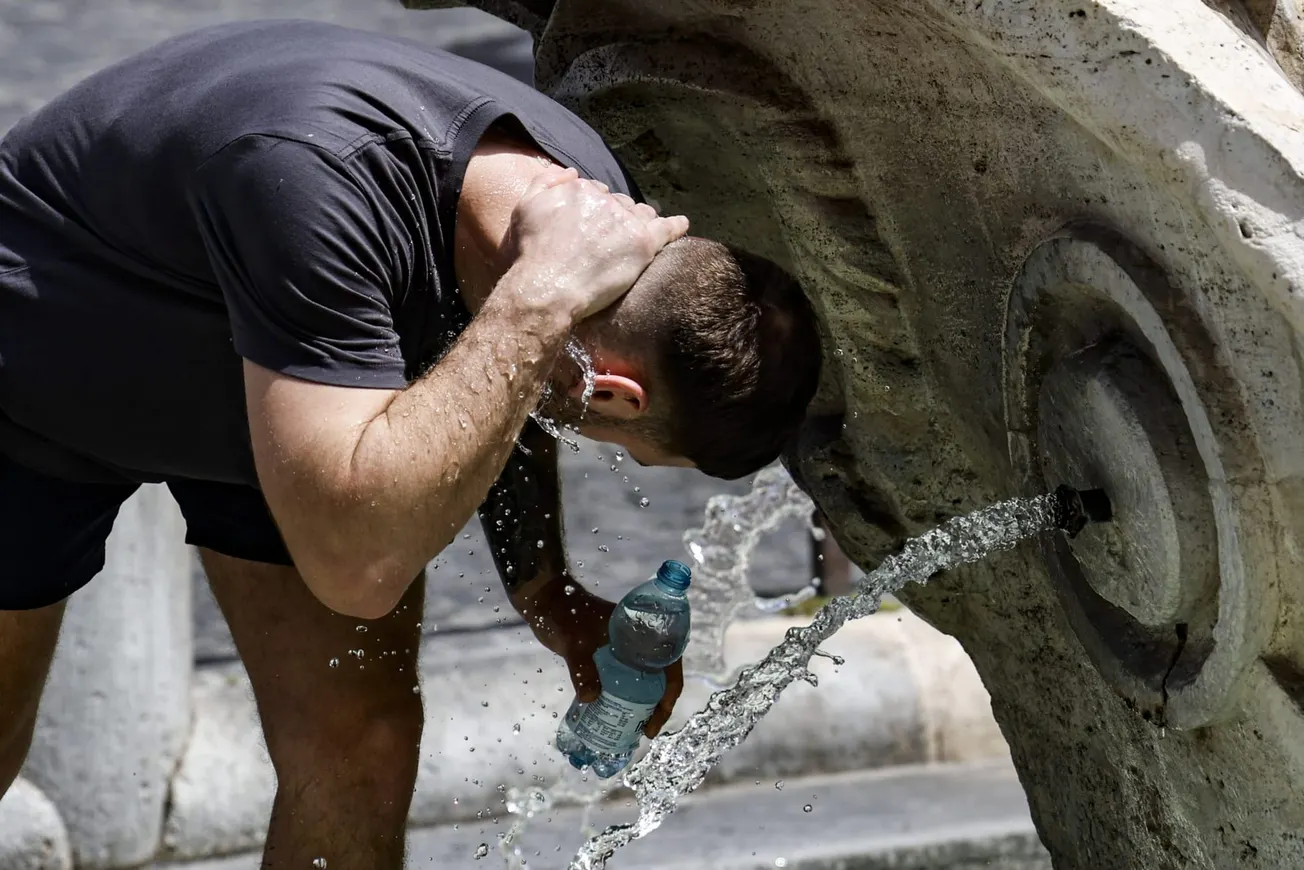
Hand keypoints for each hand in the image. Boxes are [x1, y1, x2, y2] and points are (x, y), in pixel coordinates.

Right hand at [502, 167, 689, 323]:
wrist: (547, 289)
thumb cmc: (531, 255)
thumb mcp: (524, 209)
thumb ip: (545, 182)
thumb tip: (570, 171)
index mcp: (578, 189)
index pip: (595, 191)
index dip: (594, 209)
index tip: (591, 225)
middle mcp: (604, 200)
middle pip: (619, 203)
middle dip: (616, 216)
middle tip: (610, 239)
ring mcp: (625, 221)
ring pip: (641, 214)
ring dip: (640, 222)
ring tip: (638, 236)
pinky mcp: (643, 243)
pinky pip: (667, 228)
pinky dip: (676, 226)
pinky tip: (682, 225)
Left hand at [516, 576, 683, 737]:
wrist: (546, 602)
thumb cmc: (564, 615)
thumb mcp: (574, 644)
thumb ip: (583, 669)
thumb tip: (592, 699)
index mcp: (641, 631)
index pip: (669, 663)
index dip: (670, 693)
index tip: (658, 717)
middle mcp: (637, 641)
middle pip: (660, 676)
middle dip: (659, 704)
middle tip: (647, 730)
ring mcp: (623, 649)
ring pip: (643, 679)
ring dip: (644, 703)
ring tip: (637, 728)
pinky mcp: (608, 656)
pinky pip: (624, 679)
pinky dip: (624, 697)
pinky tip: (617, 715)